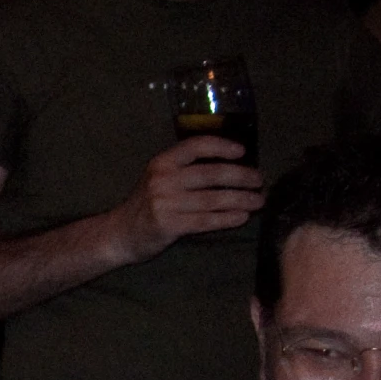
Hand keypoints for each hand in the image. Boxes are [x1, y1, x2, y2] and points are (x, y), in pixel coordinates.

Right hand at [105, 137, 264, 264]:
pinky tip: (242, 217)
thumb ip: (187, 169)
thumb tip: (231, 164)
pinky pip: (205, 220)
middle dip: (241, 177)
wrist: (121, 233)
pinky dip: (227, 218)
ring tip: (259, 201)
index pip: (196, 146)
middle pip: (211, 174)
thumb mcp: (160, 178)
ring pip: (212, 199)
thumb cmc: (148, 204)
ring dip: (240, 200)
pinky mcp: (169, 224)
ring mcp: (165, 202)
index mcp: (163, 162)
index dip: (221, 146)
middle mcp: (163, 179)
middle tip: (260, 181)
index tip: (242, 151)